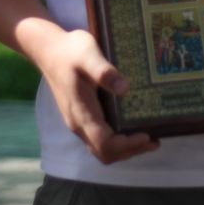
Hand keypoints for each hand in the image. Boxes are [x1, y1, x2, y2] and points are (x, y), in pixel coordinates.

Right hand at [31, 27, 156, 164]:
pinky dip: (118, 141)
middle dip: (130, 151)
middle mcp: (79, 124)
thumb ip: (103, 71)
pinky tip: (132, 127)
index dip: (127, 145)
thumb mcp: (88, 54)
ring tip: (149, 138)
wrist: (49, 51)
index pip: (104, 144)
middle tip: (154, 140)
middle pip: (104, 153)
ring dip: (125, 149)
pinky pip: (100, 139)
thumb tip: (124, 88)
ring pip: (101, 150)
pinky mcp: (81, 118)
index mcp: (81, 112)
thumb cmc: (70, 51)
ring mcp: (79, 123)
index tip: (147, 135)